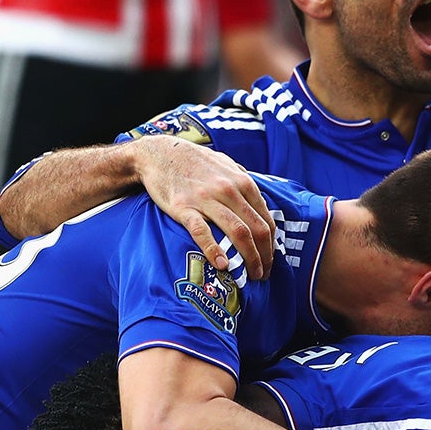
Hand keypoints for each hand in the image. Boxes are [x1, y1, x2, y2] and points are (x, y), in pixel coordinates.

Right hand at [134, 136, 275, 278]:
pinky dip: (214, 250)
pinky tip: (222, 265)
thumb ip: (243, 182)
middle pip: (257, 229)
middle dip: (264, 257)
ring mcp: (206, 199)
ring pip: (238, 232)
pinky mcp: (183, 207)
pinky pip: (202, 231)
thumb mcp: (225, 164)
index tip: (269, 260)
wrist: (159, 154)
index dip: (272, 245)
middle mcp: (229, 190)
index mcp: (242, 182)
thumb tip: (259, 203)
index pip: (266, 219)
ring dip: (249, 258)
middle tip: (262, 274)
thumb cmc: (194, 161)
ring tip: (250, 275)